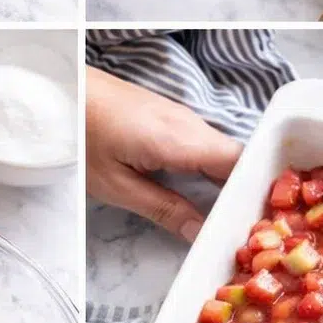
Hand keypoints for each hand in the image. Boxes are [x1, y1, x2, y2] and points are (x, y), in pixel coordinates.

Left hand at [86, 67, 241, 239]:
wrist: (64, 89)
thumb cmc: (82, 135)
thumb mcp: (116, 185)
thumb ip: (162, 209)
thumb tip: (198, 232)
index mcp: (181, 140)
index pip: (240, 163)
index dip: (253, 192)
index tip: (258, 222)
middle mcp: (189, 123)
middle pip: (235, 158)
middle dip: (241, 191)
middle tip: (244, 228)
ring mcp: (181, 116)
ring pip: (220, 150)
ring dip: (225, 180)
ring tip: (225, 215)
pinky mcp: (170, 116)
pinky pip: (203, 143)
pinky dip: (208, 166)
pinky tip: (200, 190)